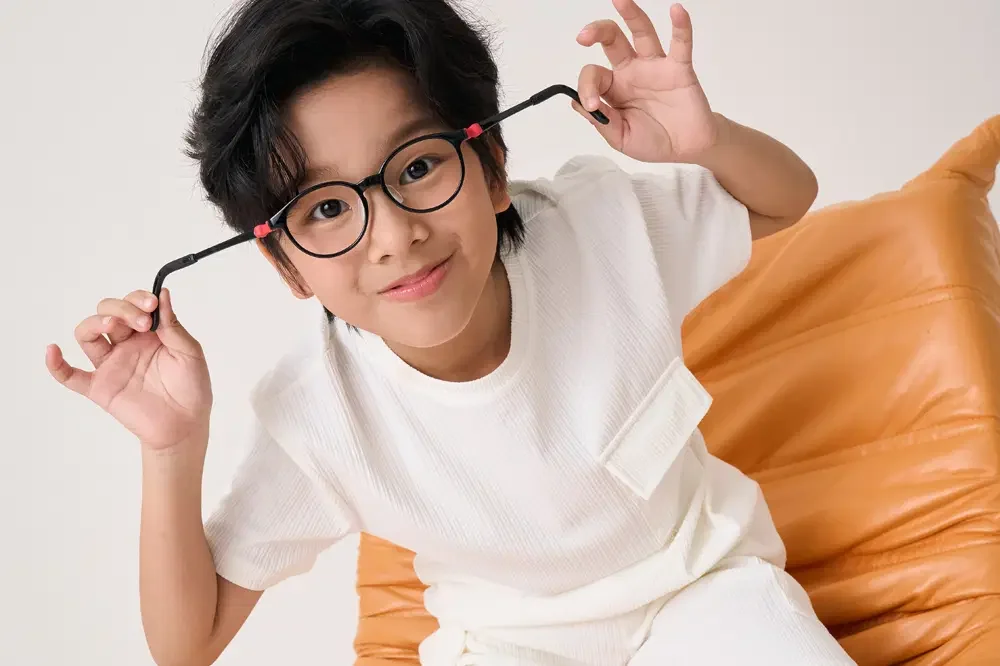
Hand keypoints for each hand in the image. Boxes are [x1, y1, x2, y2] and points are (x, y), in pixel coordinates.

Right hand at [46, 288, 211, 451]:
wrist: (185, 424)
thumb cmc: (192, 388)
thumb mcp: (190, 352)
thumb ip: (173, 325)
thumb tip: (164, 293)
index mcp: (148, 333)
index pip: (132, 304)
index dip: (137, 299)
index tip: (152, 305)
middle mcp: (126, 344)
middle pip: (107, 312)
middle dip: (121, 309)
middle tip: (143, 322)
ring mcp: (111, 365)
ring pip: (87, 334)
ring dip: (94, 323)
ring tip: (111, 324)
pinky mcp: (100, 388)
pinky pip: (70, 375)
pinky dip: (56, 364)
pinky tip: (52, 350)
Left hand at [575, 0, 719, 163]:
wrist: (686, 148)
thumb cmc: (653, 141)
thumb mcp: (620, 138)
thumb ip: (602, 121)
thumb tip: (578, 102)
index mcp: (613, 88)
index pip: (593, 75)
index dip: (586, 87)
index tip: (592, 104)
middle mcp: (631, 71)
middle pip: (611, 41)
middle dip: (596, 33)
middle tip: (583, 36)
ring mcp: (655, 67)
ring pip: (641, 33)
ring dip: (631, 15)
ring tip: (620, 0)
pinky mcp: (679, 69)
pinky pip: (680, 44)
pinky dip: (680, 26)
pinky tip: (676, 10)